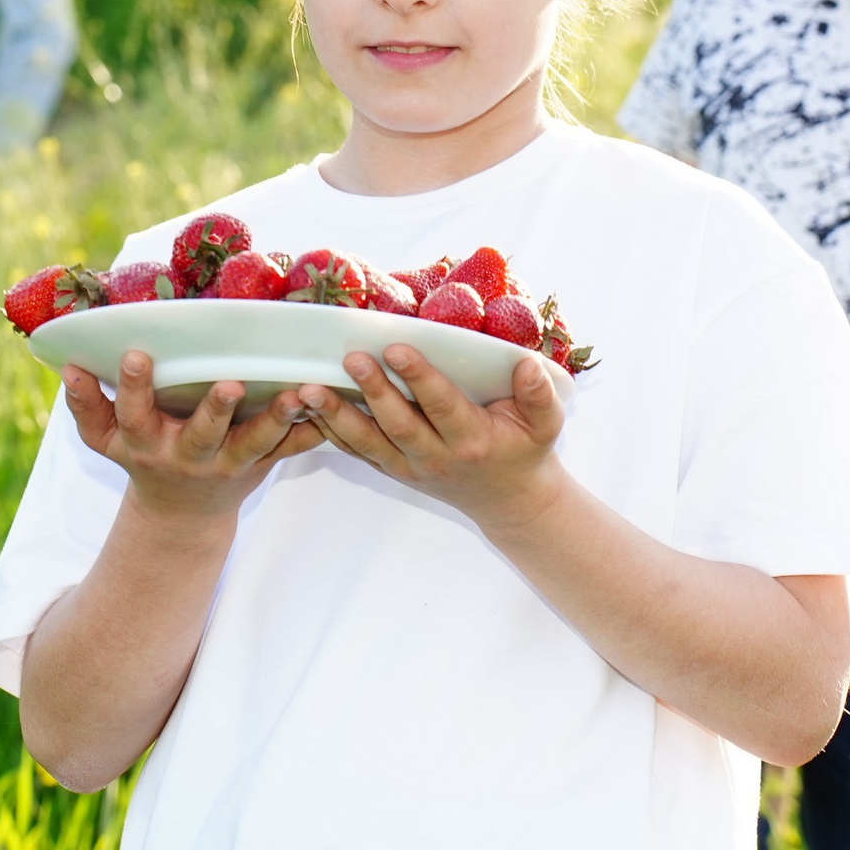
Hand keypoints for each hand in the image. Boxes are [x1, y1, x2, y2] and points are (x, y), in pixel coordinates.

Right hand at [61, 353, 321, 521]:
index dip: (132, 386)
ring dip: (277, 420)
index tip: (137, 353)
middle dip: (215, 410)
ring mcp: (228, 464)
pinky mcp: (261, 465)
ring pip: (255, 444)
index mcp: (145, 443)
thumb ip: (87, 405)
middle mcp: (187, 456)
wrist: (181, 515)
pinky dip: (311, 432)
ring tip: (295, 395)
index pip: (132, 414)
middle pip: (202, 435)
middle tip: (231, 384)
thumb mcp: (105, 440)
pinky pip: (290, 450)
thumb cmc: (140, 456)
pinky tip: (330, 407)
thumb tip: (66, 365)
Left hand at [294, 346, 567, 532]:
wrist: (508, 501)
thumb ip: (540, 395)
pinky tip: (303, 408)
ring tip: (308, 390)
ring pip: (366, 443)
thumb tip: (527, 364)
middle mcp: (435, 458)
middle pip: (398, 425)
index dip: (420, 379)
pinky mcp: (392, 469)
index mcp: (472, 441)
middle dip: (373, 391)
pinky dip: (328, 431)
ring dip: (335, 416)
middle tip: (350, 358)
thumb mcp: (546, 425)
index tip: (398, 348)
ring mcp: (409, 467)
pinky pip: (355, 451)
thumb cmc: (525, 450)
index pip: (442, 407)